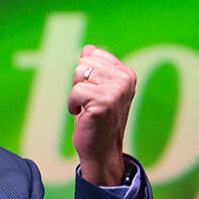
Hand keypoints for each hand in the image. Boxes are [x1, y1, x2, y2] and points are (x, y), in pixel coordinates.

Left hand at [67, 44, 135, 185]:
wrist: (102, 149)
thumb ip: (95, 68)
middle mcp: (125, 79)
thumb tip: (87, 49)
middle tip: (87, 101)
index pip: (92, 53)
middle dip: (77, 81)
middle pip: (83, 62)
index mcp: (126, 73)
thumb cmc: (96, 118)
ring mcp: (117, 90)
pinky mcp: (104, 102)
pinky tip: (81, 114)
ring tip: (85, 106)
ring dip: (75, 92)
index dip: (83, 72)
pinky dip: (72, 103)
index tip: (92, 91)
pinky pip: (75, 91)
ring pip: (78, 73)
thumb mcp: (98, 88)